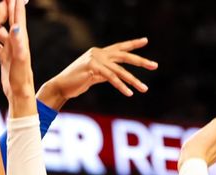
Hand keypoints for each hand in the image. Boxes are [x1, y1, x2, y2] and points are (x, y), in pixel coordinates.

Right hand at [0, 0, 33, 103]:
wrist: (20, 94)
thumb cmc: (21, 78)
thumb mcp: (20, 59)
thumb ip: (18, 43)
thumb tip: (16, 26)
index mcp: (20, 40)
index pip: (18, 18)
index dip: (15, 5)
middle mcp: (15, 43)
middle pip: (10, 21)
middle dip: (5, 8)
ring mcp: (9, 50)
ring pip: (0, 32)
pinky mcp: (4, 58)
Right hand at [37, 39, 156, 109]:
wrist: (60, 87)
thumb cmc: (76, 82)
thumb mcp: (94, 75)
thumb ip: (106, 72)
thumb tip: (118, 76)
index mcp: (99, 52)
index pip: (119, 47)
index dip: (133, 44)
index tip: (146, 41)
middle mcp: (98, 53)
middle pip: (124, 56)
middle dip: (141, 61)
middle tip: (155, 65)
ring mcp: (95, 60)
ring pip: (119, 70)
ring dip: (133, 80)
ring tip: (144, 89)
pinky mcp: (92, 69)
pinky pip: (111, 78)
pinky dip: (121, 86)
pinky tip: (129, 93)